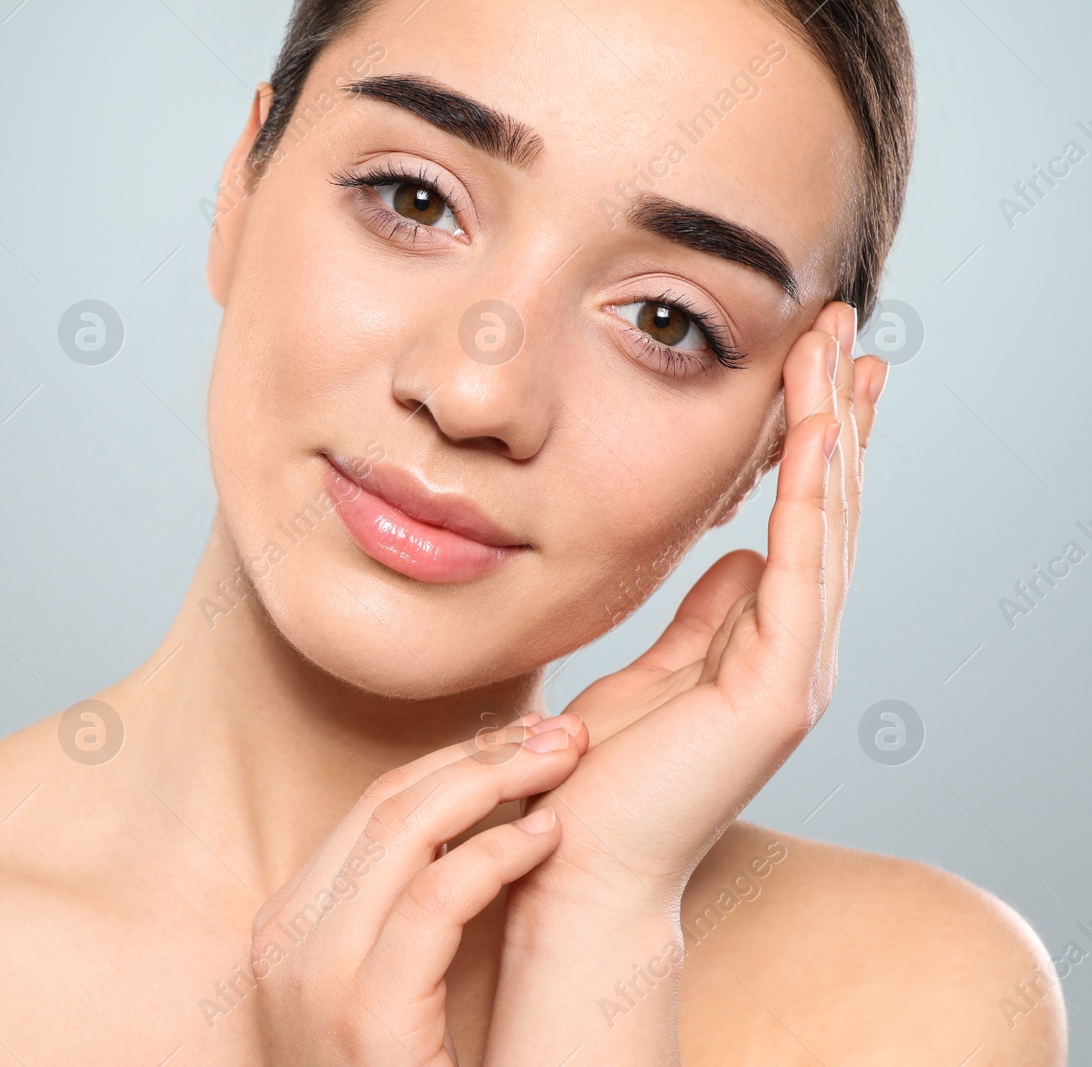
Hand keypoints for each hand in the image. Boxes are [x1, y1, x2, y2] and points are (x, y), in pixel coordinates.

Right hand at [250, 713, 588, 1065]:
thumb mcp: (383, 990)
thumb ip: (402, 917)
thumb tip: (473, 825)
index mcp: (287, 926)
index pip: (371, 810)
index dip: (454, 764)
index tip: (524, 740)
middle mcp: (286, 939)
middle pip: (386, 805)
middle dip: (481, 755)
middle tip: (559, 732)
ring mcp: (316, 977)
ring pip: (404, 830)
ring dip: (496, 783)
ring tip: (565, 764)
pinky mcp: (365, 1016)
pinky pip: (435, 899)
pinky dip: (496, 854)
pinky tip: (545, 836)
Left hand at [483, 300, 886, 1060]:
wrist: (574, 866)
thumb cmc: (596, 779)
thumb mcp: (651, 672)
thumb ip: (701, 618)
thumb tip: (736, 555)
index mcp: (762, 644)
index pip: (799, 522)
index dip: (810, 442)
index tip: (814, 368)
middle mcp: (794, 651)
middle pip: (827, 510)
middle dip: (834, 414)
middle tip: (845, 326)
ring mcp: (795, 672)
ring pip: (825, 526)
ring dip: (831, 431)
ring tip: (838, 347)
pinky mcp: (777, 691)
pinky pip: (800, 570)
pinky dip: (809, 496)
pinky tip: (815, 430)